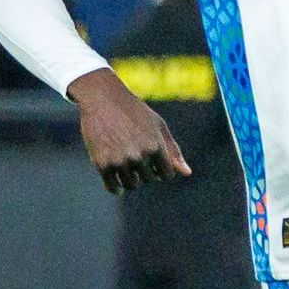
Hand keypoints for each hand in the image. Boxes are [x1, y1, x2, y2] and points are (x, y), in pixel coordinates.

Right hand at [64, 71, 193, 192]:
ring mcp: (120, 161)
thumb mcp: (159, 127)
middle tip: (137, 159)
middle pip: (149, 179)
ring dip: (131, 180)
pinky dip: (116, 188)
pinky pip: (113, 186)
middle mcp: (139, 156)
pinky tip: (117, 183)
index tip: (155, 163)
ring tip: (127, 167)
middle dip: (146, 172)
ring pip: (132, 184)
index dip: (162, 170)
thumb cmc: (135, 112)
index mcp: (156, 147)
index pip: (166, 174)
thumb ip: (172, 151)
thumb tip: (187, 173)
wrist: (103, 100)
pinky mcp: (101, 164)